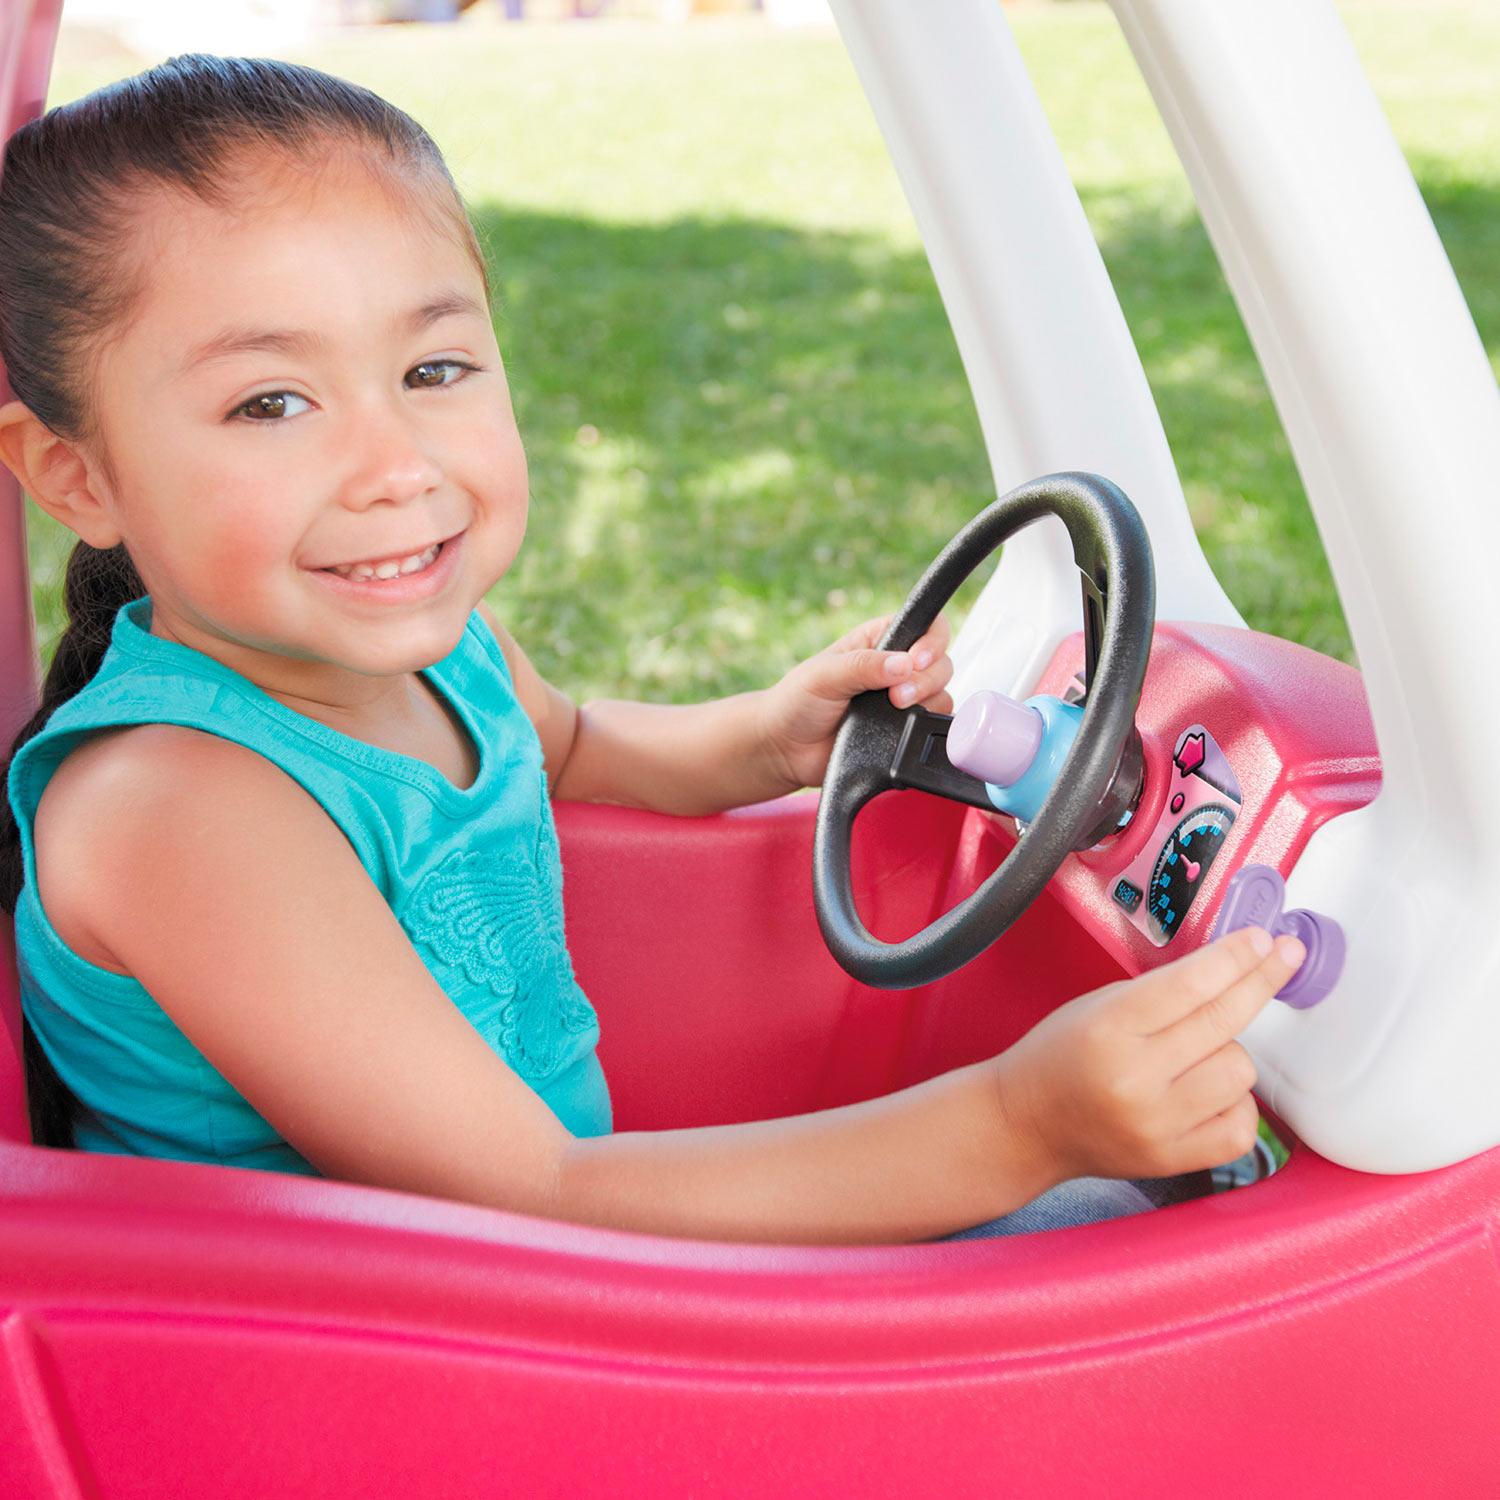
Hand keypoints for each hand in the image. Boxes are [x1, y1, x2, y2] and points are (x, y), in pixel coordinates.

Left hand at [757, 611, 954, 791]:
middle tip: (896, 696)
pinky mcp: (904, 732)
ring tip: (895, 711)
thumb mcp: (824, 675)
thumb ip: (863, 666)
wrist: (785, 749)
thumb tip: (905, 665)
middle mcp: (897, 668)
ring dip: (926, 702)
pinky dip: (925, 728)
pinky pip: (932, 727)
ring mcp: (904, 701)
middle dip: (926, 678)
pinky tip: (902, 730)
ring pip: (942, 694)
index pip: (926, 625)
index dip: (932, 640)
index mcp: (879, 641)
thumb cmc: (797, 702)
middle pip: (942, 662)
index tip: (916, 659)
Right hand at [992, 927, 1306, 1184]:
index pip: (1192, 984)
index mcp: (1109, 1027)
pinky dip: (1235, 1103)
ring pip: (1241, 1073)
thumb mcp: (1098, 1005)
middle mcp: (1135, 1077)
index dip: (1236, 957)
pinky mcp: (1173, 1160)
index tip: (1264, 940)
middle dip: (1260, 981)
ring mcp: (1157, 1124)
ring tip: (1199, 1052)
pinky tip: (1210, 1092)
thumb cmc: (1061, 1056)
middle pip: (1224, 1022)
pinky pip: (1241, 1126)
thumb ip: (1161, 992)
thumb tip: (1232, 968)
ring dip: (1231, 1052)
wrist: (1027, 1123)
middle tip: (1283, 957)